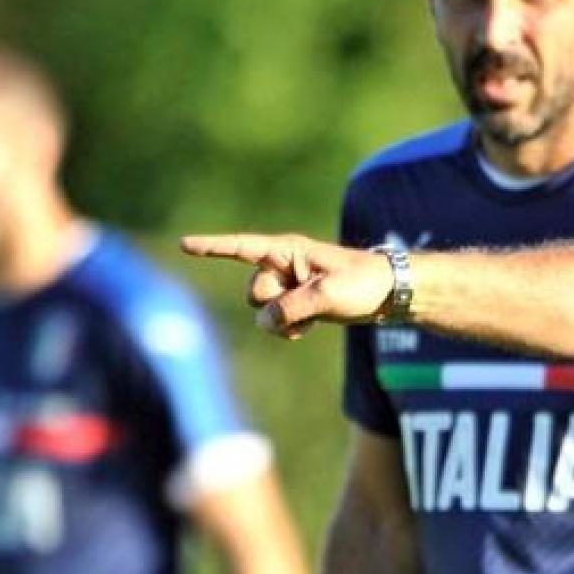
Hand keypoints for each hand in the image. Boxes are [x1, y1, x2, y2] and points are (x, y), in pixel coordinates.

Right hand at [180, 232, 394, 337]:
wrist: (389, 293)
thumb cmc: (364, 283)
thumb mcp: (328, 294)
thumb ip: (291, 307)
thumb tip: (265, 322)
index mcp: (288, 251)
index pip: (242, 247)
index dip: (212, 247)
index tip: (183, 244)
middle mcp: (283, 266)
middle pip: (253, 292)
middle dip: (275, 303)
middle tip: (310, 299)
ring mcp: (289, 286)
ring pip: (263, 312)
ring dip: (283, 320)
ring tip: (315, 314)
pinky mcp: (297, 304)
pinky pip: (276, 323)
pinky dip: (289, 329)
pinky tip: (311, 327)